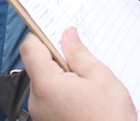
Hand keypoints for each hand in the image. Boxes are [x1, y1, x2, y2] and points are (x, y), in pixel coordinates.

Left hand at [21, 28, 135, 120]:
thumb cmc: (109, 120)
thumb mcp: (100, 77)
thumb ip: (79, 53)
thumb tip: (67, 35)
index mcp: (46, 84)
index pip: (30, 47)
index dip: (41, 34)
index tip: (54, 29)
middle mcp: (37, 101)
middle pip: (38, 66)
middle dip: (59, 58)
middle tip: (82, 58)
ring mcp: (42, 116)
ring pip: (47, 84)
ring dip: (64, 78)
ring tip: (89, 83)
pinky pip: (52, 100)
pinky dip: (65, 94)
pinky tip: (86, 98)